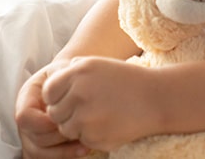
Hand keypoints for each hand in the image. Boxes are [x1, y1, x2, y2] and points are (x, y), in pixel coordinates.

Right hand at [15, 63, 90, 157]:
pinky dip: (65, 155)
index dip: (43, 122)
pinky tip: (84, 148)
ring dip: (63, 150)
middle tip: (79, 129)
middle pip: (34, 138)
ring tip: (85, 142)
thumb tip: (60, 99)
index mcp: (26, 97)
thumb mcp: (63, 70)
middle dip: (58, 137)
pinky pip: (48, 157)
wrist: (74, 80)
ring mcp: (31, 134)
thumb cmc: (69, 74)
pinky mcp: (42, 145)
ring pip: (40, 153)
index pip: (24, 117)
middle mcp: (26, 118)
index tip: (64, 118)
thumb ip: (60, 79)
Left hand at [42, 56, 160, 151]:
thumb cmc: (126, 80)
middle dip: (67, 113)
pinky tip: (109, 124)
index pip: (48, 92)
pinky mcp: (95, 137)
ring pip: (66, 130)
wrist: (156, 99)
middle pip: (55, 113)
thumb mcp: (98, 64)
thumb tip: (53, 81)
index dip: (57, 97)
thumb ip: (73, 70)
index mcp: (77, 73)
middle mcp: (79, 94)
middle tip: (88, 109)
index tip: (71, 98)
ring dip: (78, 126)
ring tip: (100, 115)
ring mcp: (86, 118)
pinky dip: (93, 136)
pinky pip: (83, 140)